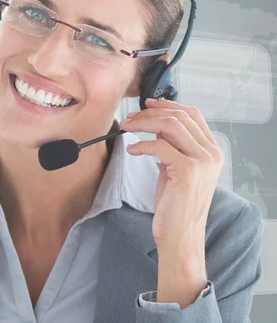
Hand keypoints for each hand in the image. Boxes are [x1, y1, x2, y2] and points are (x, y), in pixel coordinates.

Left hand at [119, 97, 223, 253]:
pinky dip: (141, 145)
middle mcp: (211, 153)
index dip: (168, 104)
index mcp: (212, 151)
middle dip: (150, 113)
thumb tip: (156, 125)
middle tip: (129, 119)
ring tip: (126, 128)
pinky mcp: (187, 171)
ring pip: (170, 126)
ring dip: (143, 123)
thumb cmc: (175, 205)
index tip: (147, 104)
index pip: (192, 115)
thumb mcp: (175, 169)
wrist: (180, 235)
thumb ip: (173, 146)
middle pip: (179, 117)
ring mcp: (202, 161)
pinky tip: (132, 150)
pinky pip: (159, 146)